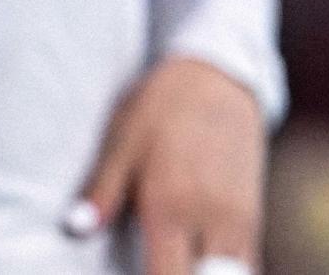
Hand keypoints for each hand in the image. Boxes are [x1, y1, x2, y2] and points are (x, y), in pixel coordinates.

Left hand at [69, 56, 265, 274]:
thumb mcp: (123, 140)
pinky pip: (248, 262)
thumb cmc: (163, 105)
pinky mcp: (253, 212)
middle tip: (160, 267)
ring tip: (182, 266)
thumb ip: (103, 189)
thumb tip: (76, 228)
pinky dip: (230, 274)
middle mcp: (211, 218)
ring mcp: (238, 218)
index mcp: (171, 206)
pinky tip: (205, 269)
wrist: (220, 74)